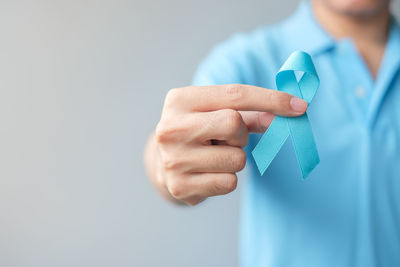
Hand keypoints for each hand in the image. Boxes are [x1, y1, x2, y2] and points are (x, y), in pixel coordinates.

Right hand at [149, 84, 306, 204]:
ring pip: (237, 158)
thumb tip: (287, 113)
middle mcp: (171, 128)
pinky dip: (227, 178)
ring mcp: (173, 159)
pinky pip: (230, 182)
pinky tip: (208, 173)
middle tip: (226, 138)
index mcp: (179, 100)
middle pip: (234, 123)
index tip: (300, 106)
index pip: (234, 94)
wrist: (162, 163)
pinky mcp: (180, 186)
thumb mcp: (215, 113)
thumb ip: (251, 113)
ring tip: (212, 157)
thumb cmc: (198, 132)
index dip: (272, 99)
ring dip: (234, 158)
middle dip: (241, 133)